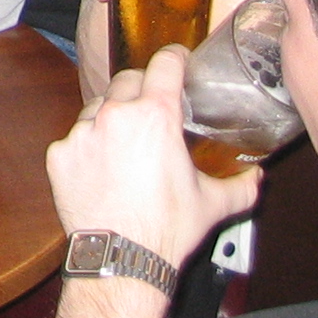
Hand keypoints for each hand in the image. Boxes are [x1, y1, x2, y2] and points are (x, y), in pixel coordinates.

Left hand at [46, 47, 259, 273]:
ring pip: (97, 108)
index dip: (174, 58)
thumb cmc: (167, 229)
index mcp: (155, 116)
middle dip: (143, 88)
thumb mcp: (214, 203)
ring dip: (112, 118)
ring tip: (128, 145)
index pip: (164, 65)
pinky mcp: (60, 153)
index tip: (177, 60)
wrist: (122, 258)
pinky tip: (103, 170)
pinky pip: (75, 140)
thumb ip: (241, 185)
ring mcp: (82, 132)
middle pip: (127, 80)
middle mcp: (115, 115)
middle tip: (154, 106)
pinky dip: (88, 149)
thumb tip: (257, 176)